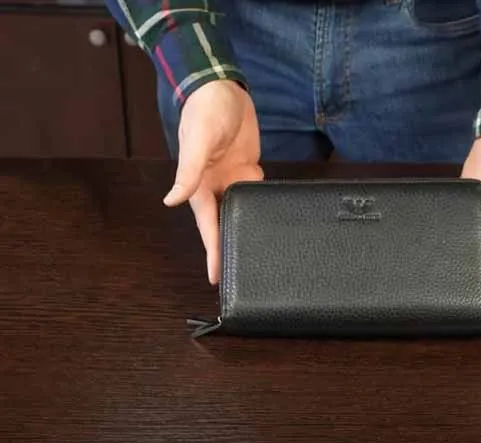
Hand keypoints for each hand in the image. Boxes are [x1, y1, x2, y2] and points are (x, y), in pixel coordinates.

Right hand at [162, 80, 262, 284]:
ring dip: (245, 227)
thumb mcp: (198, 142)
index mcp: (200, 185)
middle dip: (230, 246)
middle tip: (242, 272)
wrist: (223, 87)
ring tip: (256, 251)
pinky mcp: (247, 166)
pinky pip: (255, 190)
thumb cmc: (205, 111)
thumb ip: (187, 173)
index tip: (215, 278)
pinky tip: (270, 216)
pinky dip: (261, 203)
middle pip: (224, 223)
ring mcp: (232, 177)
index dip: (212, 252)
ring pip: (240, 210)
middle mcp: (215, 186)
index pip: (207, 226)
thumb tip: (171, 201)